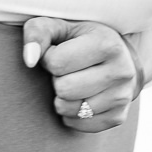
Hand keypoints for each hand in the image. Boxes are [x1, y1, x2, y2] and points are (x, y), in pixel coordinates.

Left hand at [21, 17, 147, 132]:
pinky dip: (71, 115)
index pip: (57, 63)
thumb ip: (37, 33)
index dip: (48, 59)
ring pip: (69, 110)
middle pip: (63, 89)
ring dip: (62, 98)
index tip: (58, 52)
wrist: (116, 57)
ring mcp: (122, 97)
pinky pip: (78, 124)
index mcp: (108, 44)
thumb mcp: (58, 27)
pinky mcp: (118, 117)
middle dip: (56, 80)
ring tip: (73, 82)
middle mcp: (121, 71)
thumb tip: (29, 60)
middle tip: (66, 70)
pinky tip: (80, 97)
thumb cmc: (79, 39)